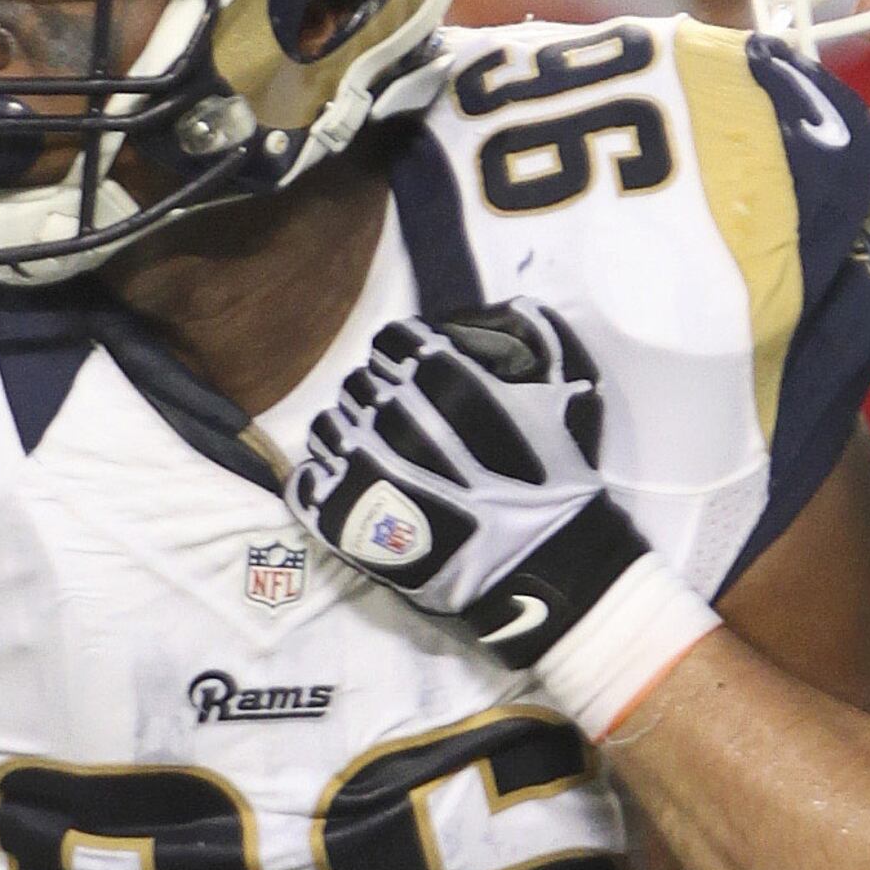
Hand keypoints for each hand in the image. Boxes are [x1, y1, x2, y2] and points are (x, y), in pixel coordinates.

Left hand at [291, 304, 633, 666]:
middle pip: (359, 384)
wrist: (541, 563)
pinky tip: (348, 489)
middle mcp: (394, 413)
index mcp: (442, 376)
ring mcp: (363, 465)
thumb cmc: (554, 478)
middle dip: (378, 400)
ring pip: (327, 427)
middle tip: (403, 428)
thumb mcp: (562, 392)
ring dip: (347, 437)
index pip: (392, 342)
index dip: (404, 359)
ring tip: (375, 460)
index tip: (417, 383)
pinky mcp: (343, 516)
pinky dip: (321, 482)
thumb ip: (535, 337)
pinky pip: (306, 482)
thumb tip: (511, 306)